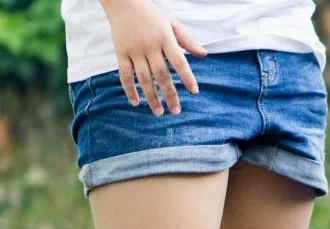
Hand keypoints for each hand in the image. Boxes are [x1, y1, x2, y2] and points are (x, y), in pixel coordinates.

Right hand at [104, 0, 205, 115]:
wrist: (123, 3)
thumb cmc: (152, 15)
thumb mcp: (172, 23)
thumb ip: (187, 40)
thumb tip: (204, 54)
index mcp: (165, 38)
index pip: (179, 61)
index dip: (187, 77)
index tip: (194, 92)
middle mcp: (149, 45)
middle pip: (161, 74)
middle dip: (170, 94)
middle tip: (176, 111)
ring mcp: (134, 50)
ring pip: (143, 78)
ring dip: (151, 97)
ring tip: (158, 112)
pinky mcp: (120, 52)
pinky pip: (124, 74)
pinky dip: (129, 89)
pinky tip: (136, 102)